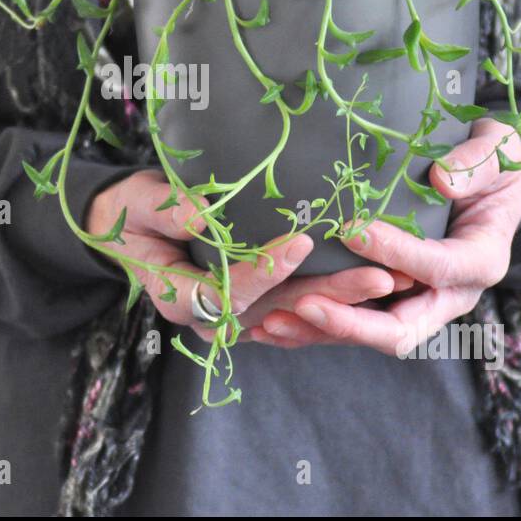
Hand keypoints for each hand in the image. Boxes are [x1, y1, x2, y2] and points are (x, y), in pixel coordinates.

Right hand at [85, 170, 403, 340]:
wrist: (129, 229)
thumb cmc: (131, 213)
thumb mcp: (139, 203)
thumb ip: (166, 209)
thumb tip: (200, 215)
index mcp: (178, 297)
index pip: (228, 293)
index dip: (264, 270)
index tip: (299, 240)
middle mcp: (210, 317)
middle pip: (277, 312)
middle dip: (331, 295)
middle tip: (378, 276)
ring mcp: (235, 316)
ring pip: (296, 315)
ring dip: (344, 300)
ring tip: (392, 280)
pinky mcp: (254, 307)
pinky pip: (298, 312)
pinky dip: (335, 300)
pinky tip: (374, 286)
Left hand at [250, 118, 520, 353]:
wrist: (487, 180)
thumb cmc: (492, 161)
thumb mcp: (499, 149)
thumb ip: (479, 162)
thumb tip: (444, 181)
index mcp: (481, 260)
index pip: (438, 268)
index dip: (397, 253)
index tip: (352, 231)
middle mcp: (450, 295)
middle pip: (401, 328)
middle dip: (352, 323)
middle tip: (305, 304)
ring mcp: (418, 302)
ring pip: (368, 333)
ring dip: (321, 332)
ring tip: (271, 322)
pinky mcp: (389, 300)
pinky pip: (351, 322)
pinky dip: (313, 326)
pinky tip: (268, 322)